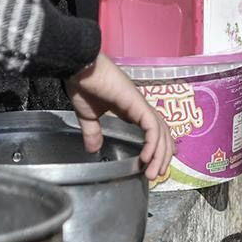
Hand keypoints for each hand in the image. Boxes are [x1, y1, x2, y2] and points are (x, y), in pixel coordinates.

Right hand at [66, 53, 173, 180]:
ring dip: (159, 154)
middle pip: (162, 133)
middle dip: (163, 155)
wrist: (79, 67)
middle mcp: (140, 107)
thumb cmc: (83, 84)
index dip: (157, 147)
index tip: (153, 166)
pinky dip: (152, 143)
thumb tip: (93, 149)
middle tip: (157, 174)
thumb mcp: (87, 115)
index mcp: (131, 109)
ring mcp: (140, 104)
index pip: (153, 130)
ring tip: (153, 173)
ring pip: (160, 132)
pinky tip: (147, 158)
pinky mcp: (136, 103)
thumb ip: (93, 132)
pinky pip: (151, 126)